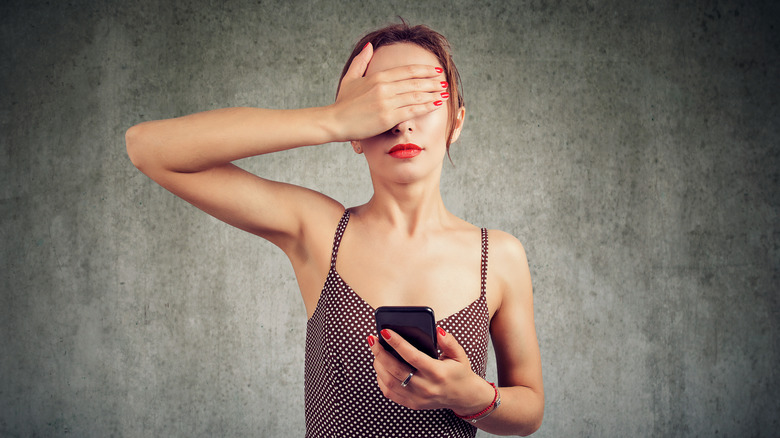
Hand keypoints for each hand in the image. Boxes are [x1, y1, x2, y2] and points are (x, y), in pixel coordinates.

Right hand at [330, 42, 448, 141]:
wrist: (334, 121)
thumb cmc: (342, 103)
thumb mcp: (350, 78)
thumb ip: (361, 61)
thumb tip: (369, 46)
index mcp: (378, 77)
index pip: (407, 71)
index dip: (424, 70)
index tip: (435, 70)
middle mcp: (385, 87)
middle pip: (415, 82)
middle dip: (432, 82)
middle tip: (444, 82)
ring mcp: (387, 102)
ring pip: (417, 95)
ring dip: (433, 93)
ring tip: (444, 93)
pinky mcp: (388, 117)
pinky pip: (412, 110)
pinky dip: (426, 106)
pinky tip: (436, 104)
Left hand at [367, 326, 493, 413]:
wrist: (463, 396)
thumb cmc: (459, 372)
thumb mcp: (459, 355)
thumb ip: (449, 341)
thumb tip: (437, 330)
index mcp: (438, 373)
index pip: (412, 356)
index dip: (397, 343)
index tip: (385, 331)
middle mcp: (426, 387)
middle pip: (396, 369)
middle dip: (380, 352)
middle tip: (372, 339)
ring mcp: (417, 398)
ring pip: (389, 381)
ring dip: (378, 364)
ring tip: (375, 350)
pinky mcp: (411, 403)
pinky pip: (389, 392)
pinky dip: (381, 378)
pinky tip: (381, 366)